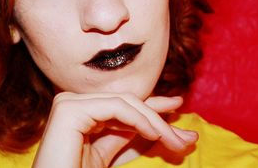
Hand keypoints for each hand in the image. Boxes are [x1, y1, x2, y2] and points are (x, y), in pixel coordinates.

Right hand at [32, 92, 197, 167]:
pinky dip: (138, 118)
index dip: (151, 106)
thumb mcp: (106, 155)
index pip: (121, 106)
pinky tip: (154, 132)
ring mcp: (69, 104)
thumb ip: (126, 135)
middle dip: (159, 118)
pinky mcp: (68, 109)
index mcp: (80, 114)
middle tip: (188, 136)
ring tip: (177, 140)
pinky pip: (114, 107)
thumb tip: (157, 125)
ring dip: (155, 121)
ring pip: (123, 103)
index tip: (177, 107)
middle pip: (125, 103)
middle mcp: (73, 104)